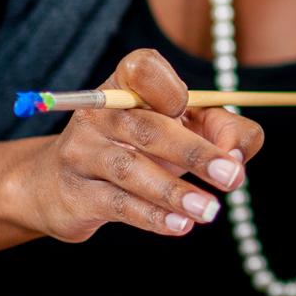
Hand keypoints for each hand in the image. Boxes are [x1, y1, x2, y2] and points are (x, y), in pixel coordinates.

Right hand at [19, 49, 264, 242]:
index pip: (143, 69)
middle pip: (148, 129)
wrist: (58, 186)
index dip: (169, 88)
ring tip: (209, 210)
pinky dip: (153, 216)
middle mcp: (99, 114)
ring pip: (131, 169)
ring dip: (175, 192)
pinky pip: (118, 204)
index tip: (189, 110)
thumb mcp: (181, 127)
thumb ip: (222, 129)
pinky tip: (181, 225)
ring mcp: (82, 153)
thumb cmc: (137, 149)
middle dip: (196, 153)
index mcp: (125, 85)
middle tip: (232, 176)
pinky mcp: (76, 194)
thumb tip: (237, 156)